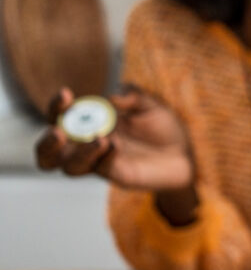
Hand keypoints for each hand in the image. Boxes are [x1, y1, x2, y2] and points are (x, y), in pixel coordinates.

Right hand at [35, 86, 192, 190]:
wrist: (184, 152)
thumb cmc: (161, 126)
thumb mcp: (149, 104)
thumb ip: (132, 96)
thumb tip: (112, 95)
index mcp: (89, 122)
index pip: (59, 117)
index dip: (56, 107)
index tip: (66, 95)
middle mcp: (86, 144)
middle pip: (49, 152)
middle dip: (47, 143)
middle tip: (59, 132)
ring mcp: (100, 162)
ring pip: (70, 167)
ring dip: (79, 153)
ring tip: (101, 138)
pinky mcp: (117, 174)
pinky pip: (102, 168)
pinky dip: (106, 157)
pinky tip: (117, 146)